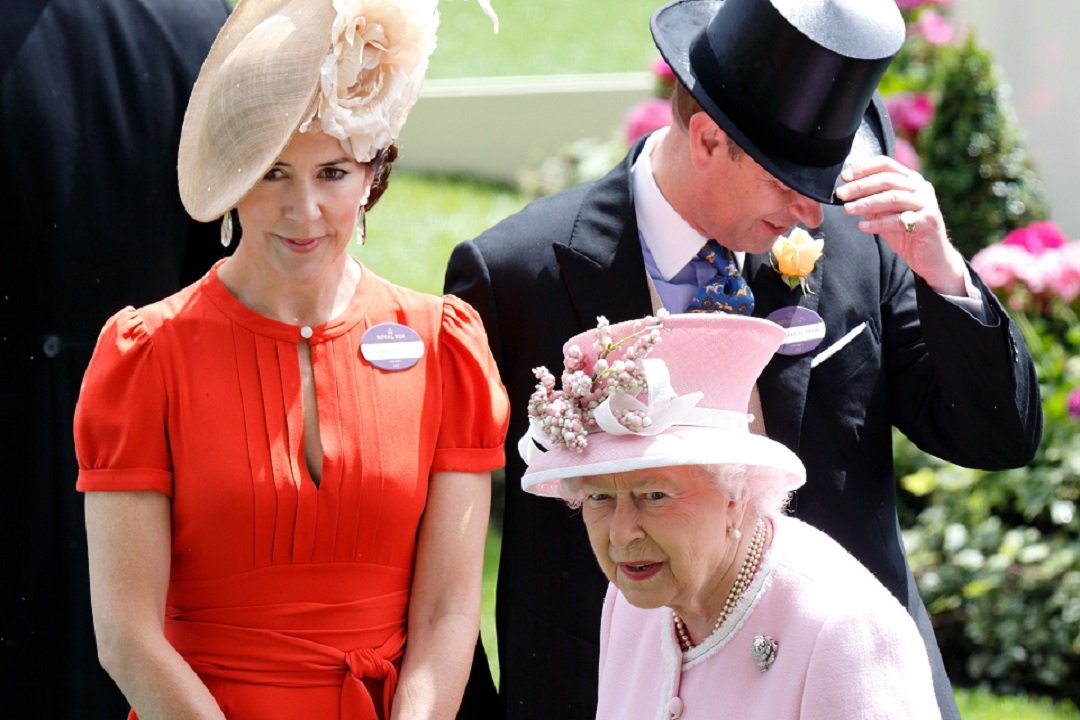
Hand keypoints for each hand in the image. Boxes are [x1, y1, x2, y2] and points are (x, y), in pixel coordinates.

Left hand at [836, 156, 966, 295]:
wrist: (932, 258)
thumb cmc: (907, 234)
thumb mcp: (886, 215)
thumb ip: (872, 204)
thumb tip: (848, 195)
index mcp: (911, 180)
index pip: (886, 164)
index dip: (864, 168)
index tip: (844, 177)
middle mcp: (921, 187)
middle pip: (887, 179)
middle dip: (860, 186)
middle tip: (841, 194)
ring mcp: (927, 203)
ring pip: (893, 197)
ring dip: (866, 203)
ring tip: (848, 209)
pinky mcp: (928, 221)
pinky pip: (899, 220)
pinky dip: (878, 223)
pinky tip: (862, 226)